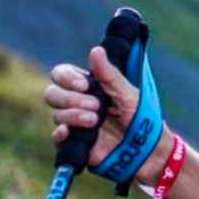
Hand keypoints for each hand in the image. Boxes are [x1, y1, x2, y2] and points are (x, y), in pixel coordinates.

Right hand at [44, 46, 140, 168]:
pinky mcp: (74, 144)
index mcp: (86, 87)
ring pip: (56, 115)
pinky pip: (56, 138)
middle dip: (71, 98)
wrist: (145, 148)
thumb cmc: (139, 116)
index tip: (84, 85)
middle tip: (95, 105)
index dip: (66, 78)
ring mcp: (73, 124)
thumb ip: (109, 74)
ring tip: (95, 120)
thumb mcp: (127, 93)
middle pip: (52, 94)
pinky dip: (60, 134)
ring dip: (74, 115)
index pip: (61, 74)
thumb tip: (96, 50)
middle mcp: (76, 104)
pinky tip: (68, 132)